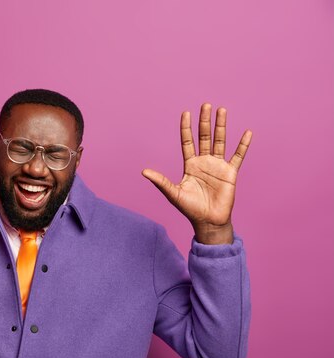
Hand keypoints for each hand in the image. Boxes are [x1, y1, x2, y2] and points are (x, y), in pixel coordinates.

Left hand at [142, 103, 251, 244]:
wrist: (208, 221)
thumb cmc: (190, 209)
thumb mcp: (173, 193)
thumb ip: (161, 181)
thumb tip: (143, 171)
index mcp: (190, 165)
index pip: (187, 141)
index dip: (186, 128)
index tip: (185, 113)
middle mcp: (204, 162)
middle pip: (204, 137)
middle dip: (204, 121)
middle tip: (205, 104)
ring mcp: (218, 166)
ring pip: (220, 141)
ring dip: (221, 126)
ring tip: (222, 110)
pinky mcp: (230, 173)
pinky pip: (238, 156)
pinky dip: (242, 145)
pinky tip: (246, 132)